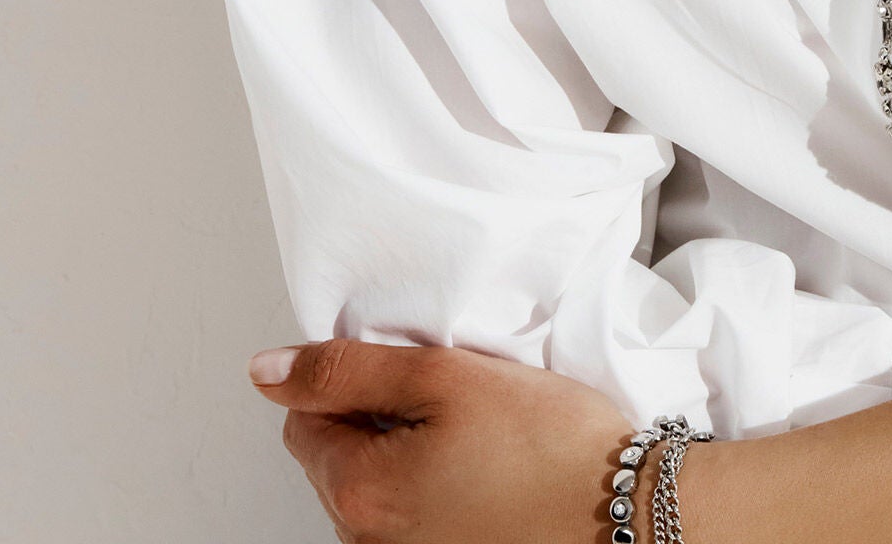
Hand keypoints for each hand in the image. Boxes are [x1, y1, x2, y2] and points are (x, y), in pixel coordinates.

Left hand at [248, 337, 634, 542]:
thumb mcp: (443, 375)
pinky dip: (437, 481)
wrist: (622, 506)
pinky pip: (413, 511)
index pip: (304, 419)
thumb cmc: (546, 444)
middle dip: (380, 416)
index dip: (354, 378)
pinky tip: (485, 464)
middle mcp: (369, 543)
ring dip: (409, 450)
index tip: (410, 365)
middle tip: (450, 393)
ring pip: (376, 484)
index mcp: (359, 494)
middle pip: (338, 456)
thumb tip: (269, 371)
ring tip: (474, 430)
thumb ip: (347, 370)